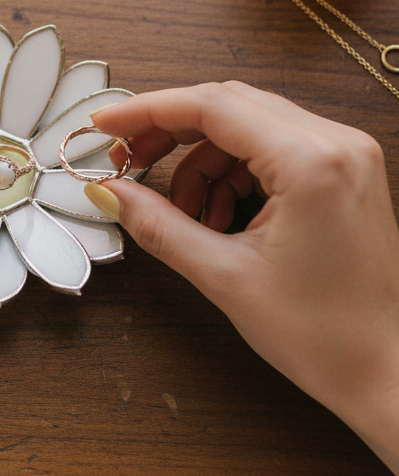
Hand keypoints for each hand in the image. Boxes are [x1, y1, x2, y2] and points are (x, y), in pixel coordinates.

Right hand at [86, 81, 398, 472]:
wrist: (388, 371)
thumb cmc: (326, 335)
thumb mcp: (225, 277)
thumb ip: (159, 226)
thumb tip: (109, 192)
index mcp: (312, 161)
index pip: (212, 105)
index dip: (148, 110)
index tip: (105, 123)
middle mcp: (337, 143)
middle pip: (230, 106)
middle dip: (171, 133)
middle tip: (128, 164)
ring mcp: (348, 155)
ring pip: (250, 127)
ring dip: (203, 161)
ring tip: (185, 217)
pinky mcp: (347, 173)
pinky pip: (275, 149)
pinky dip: (235, 175)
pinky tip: (218, 219)